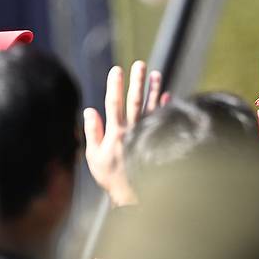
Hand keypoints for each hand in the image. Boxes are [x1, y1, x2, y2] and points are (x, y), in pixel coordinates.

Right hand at [84, 61, 165, 205]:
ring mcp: (146, 135)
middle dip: (137, 81)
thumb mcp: (94, 156)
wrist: (132, 194)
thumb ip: (92, 132)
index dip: (115, 85)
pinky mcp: (157, 141)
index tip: (117, 69)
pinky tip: (168, 95)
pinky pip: (162, 121)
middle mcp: (132, 131)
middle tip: (140, 64)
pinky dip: (165, 108)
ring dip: (154, 90)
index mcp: (115, 133)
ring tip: (156, 73)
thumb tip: (90, 110)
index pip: (114, 103)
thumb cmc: (110, 176)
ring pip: (151, 108)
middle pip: (135, 101)